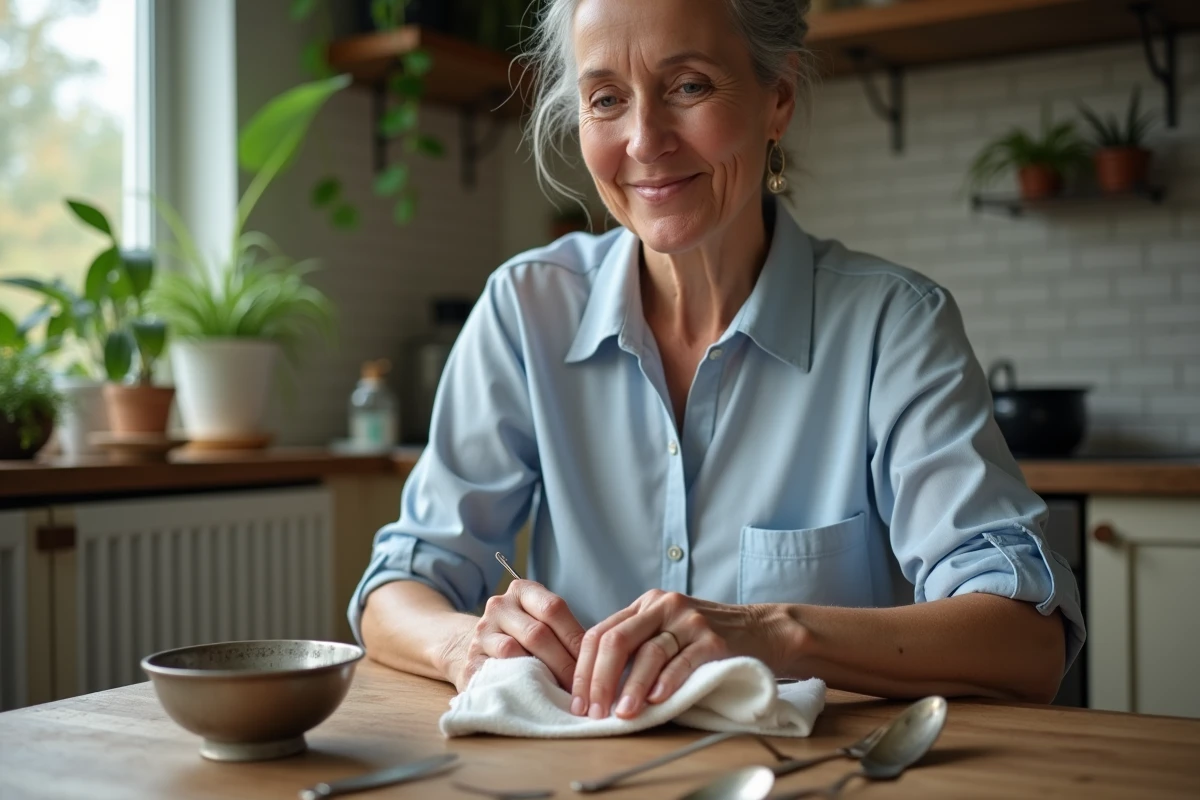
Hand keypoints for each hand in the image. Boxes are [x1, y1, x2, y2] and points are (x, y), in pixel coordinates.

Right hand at [448, 580, 584, 692]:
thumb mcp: (542, 621)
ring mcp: (481, 633)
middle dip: (565, 663)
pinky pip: (497, 672)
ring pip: (514, 651)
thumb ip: (565, 631)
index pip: (553, 608)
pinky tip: (536, 695)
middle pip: (537, 633)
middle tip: (584, 686)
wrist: (475, 648)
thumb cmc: (523, 636)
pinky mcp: (470, 661)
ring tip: (564, 693)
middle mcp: (499, 606)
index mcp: (522, 590)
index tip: (595, 662)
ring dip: (543, 675)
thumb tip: (602, 658)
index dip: (576, 637)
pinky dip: (518, 684)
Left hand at [570, 591, 786, 718]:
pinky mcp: (714, 639)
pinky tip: (657, 701)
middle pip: (617, 641)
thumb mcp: (665, 629)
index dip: (584, 670)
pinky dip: (667, 682)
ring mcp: (690, 621)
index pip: (600, 633)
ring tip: (623, 713)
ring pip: (649, 653)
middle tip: (594, 712)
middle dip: (599, 680)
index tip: (578, 702)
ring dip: (631, 687)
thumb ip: (635, 644)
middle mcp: (664, 606)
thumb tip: (592, 685)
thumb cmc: (707, 638)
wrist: (763, 630)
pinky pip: (684, 661)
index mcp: (645, 604)